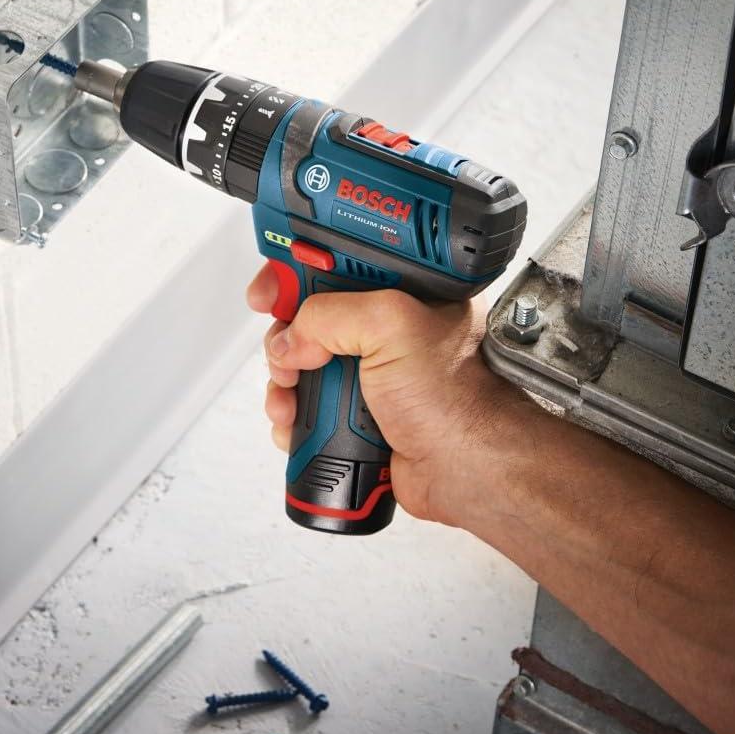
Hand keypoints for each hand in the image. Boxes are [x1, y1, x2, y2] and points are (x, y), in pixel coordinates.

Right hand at [246, 262, 533, 527]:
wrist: (465, 469)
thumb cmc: (456, 400)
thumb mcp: (391, 326)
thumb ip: (329, 313)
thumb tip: (291, 337)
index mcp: (401, 294)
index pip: (334, 264)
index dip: (293, 273)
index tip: (269, 293)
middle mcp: (383, 331)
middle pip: (305, 319)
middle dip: (284, 340)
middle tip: (288, 357)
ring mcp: (367, 374)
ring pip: (299, 367)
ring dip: (283, 386)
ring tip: (291, 402)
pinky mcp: (354, 414)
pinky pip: (305, 407)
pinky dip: (292, 418)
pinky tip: (299, 426)